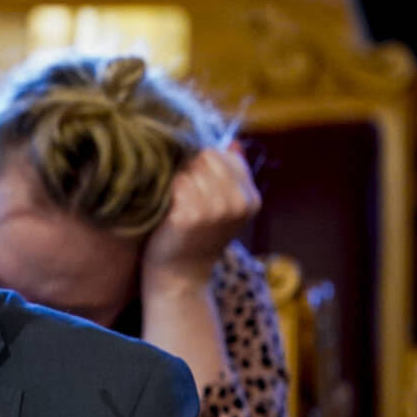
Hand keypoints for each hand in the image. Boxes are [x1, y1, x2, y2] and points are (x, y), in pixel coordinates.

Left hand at [141, 144, 259, 296]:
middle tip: (179, 191)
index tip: (194, 181)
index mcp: (251, 198)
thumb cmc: (196, 235)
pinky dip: (165, 191)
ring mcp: (215, 209)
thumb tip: (234, 141)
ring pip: (189, 167)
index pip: (224, 155)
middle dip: (188, 167)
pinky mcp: (190, 215)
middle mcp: (238, 202)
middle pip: (206, 156)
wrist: (179, 275)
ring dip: (175, 178)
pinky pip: (174, 183)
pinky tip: (166, 207)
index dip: (202, 162)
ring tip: (173, 200)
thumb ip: (231, 173)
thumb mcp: (223, 205)